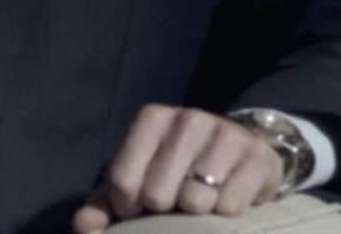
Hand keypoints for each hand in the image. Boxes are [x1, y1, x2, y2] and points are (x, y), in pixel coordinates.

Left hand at [71, 104, 283, 231]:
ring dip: (195, 215)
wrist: (243, 155)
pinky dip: (226, 214)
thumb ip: (105, 204)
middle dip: (163, 212)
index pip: (122, 181)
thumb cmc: (179, 172)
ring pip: (194, 200)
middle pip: (156, 193)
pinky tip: (226, 202)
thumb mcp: (139, 181)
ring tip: (200, 203)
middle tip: (175, 207)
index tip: (141, 209)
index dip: (128, 209)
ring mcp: (225, 133)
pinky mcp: (257, 157)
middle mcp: (188, 118)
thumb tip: (83, 227)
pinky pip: (230, 205)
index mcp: (152, 119)